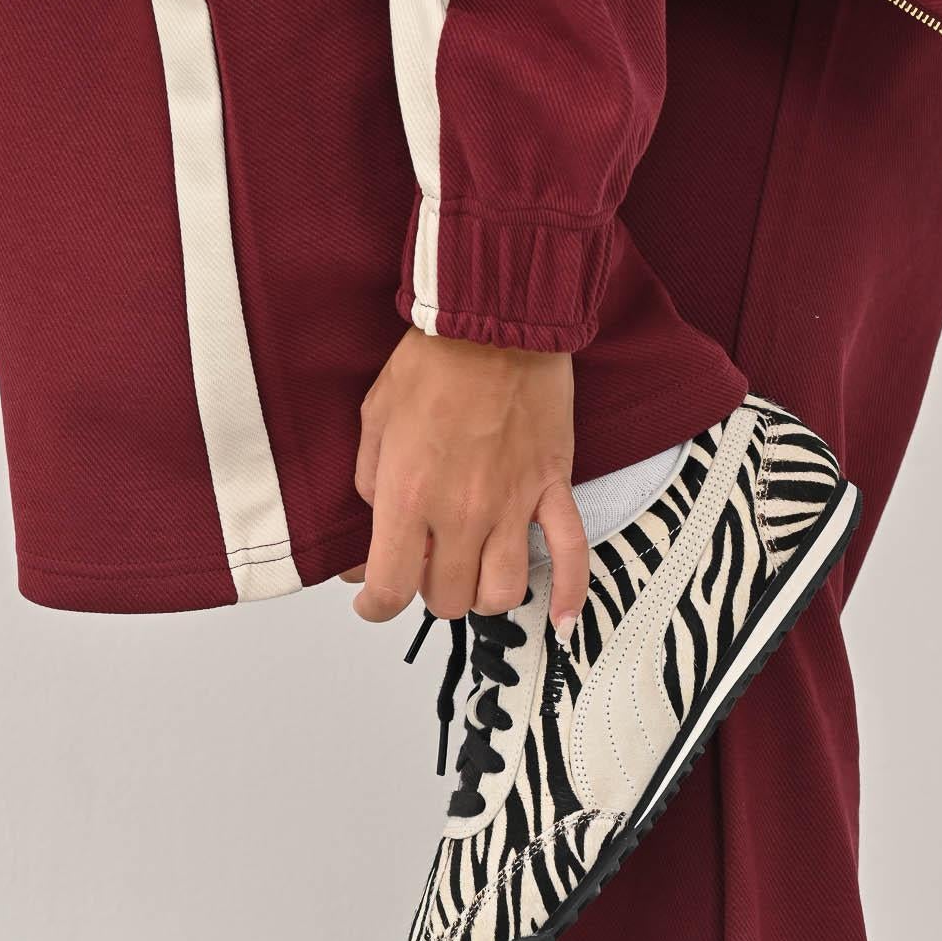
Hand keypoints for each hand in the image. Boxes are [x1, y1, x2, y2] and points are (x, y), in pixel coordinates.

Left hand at [348, 329, 588, 635]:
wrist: (496, 321)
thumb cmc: (433, 362)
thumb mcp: (375, 420)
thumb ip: (371, 484)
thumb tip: (373, 529)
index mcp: (409, 496)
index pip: (390, 588)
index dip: (375, 606)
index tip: (372, 600)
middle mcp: (461, 513)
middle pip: (448, 599)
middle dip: (430, 592)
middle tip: (426, 565)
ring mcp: (512, 505)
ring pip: (503, 593)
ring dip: (483, 594)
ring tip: (474, 573)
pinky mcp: (551, 489)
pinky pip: (570, 556)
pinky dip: (569, 594)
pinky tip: (561, 620)